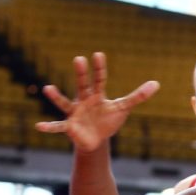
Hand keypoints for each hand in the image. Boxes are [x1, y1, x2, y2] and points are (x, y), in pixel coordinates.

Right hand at [36, 52, 159, 152]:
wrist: (96, 139)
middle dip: (81, 73)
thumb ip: (138, 96)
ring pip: (65, 103)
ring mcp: (75, 113)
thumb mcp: (123, 108)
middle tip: (78, 59)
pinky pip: (58, 126)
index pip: (100, 79)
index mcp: (97, 95)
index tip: (98, 54)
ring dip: (56, 96)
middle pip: (83, 85)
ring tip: (48, 88)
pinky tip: (39, 126)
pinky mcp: (70, 127)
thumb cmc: (108, 119)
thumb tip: (157, 83)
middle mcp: (84, 100)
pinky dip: (49, 127)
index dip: (100, 68)